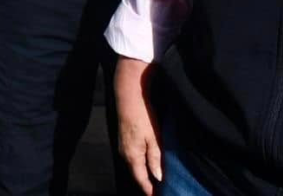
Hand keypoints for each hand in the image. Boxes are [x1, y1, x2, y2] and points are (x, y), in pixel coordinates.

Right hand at [115, 57, 162, 194]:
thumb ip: (155, 159)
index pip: (141, 180)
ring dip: (144, 175)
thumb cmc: (143, 117)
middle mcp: (125, 154)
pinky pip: (133, 158)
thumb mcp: (153, 138)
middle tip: (160, 191)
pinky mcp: (124, 140)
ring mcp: (123, 147)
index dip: (149, 190)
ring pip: (135, 167)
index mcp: (132, 156)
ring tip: (156, 182)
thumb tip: (157, 177)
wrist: (128, 97)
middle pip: (137, 175)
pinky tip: (149, 165)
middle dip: (147, 185)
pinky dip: (141, 165)